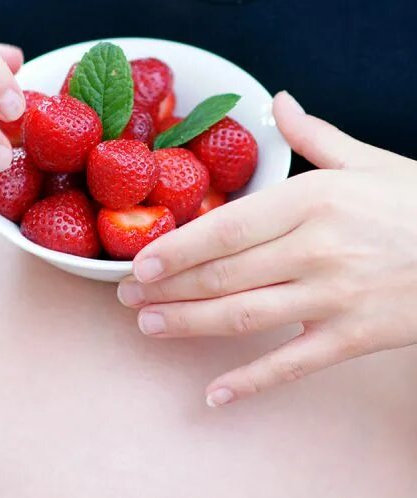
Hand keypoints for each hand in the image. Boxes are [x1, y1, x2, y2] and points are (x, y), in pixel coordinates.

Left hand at [117, 92, 416, 406]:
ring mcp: (335, 297)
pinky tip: (214, 395)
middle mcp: (317, 249)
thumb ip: (314, 137)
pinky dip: (251, 382)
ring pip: (244, 316)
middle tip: (127, 297)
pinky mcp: (356, 337)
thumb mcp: (370, 162)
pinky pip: (292, 364)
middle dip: (167, 288)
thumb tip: (276, 102)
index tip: (137, 262)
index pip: (226, 229)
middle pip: (223, 275)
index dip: (175, 249)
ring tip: (148, 327)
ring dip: (190, 325)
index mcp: (313, 201)